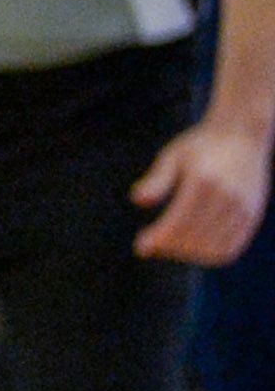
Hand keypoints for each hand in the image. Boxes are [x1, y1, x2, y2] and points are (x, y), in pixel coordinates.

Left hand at [136, 113, 268, 266]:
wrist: (243, 135)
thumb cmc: (201, 145)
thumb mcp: (174, 155)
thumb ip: (157, 179)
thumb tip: (137, 200)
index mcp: (204, 182)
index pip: (179, 222)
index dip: (159, 239)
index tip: (141, 247)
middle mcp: (227, 198)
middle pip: (196, 239)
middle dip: (170, 248)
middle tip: (151, 246)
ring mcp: (244, 209)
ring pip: (215, 249)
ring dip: (189, 255)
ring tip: (169, 247)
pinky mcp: (253, 216)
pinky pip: (232, 247)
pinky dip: (211, 255)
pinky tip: (192, 250)